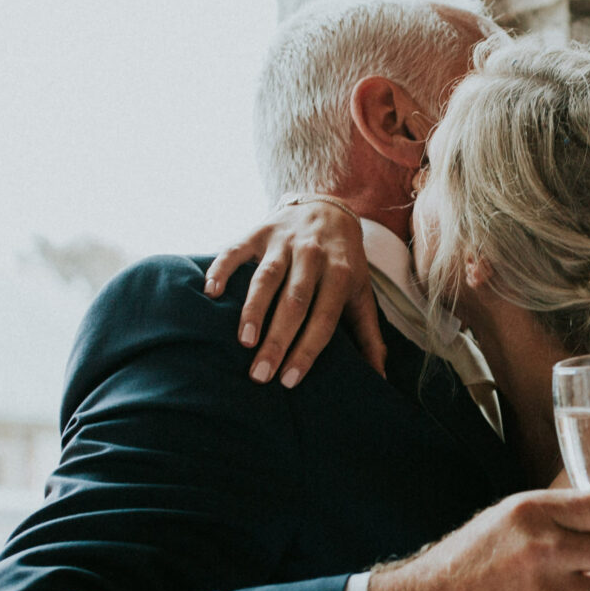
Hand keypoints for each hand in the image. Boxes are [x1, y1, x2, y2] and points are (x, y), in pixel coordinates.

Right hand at [205, 197, 382, 385]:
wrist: (329, 210)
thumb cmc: (344, 264)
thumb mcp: (361, 295)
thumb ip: (369, 337)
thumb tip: (379, 379)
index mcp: (340, 274)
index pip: (324, 318)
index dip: (307, 350)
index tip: (289, 380)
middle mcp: (313, 255)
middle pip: (294, 301)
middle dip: (278, 340)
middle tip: (260, 374)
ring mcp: (284, 242)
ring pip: (266, 278)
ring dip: (253, 310)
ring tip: (244, 341)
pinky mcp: (259, 231)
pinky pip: (237, 250)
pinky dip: (222, 269)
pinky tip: (211, 292)